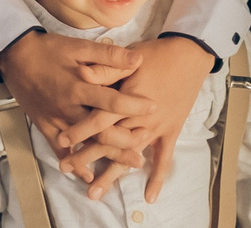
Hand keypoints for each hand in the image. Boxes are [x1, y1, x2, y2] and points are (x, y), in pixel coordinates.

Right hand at [0, 30, 151, 179]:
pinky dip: (75, 164)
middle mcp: (69, 108)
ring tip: (129, 163)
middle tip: (145, 144)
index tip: (153, 108)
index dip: (134, 106)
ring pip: (85, 143)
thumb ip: (108, 55)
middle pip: (101, 130)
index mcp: (79, 87)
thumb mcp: (78, 46)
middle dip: (125, 140)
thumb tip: (137, 59)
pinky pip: (60, 150)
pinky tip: (88, 175)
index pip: (112, 101)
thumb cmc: (49, 49)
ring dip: (108, 155)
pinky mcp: (46, 126)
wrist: (15, 57)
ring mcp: (57, 120)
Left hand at [78, 36, 212, 202]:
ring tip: (94, 193)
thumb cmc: (155, 54)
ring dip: (111, 175)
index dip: (79, 130)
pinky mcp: (170, 131)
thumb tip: (82, 73)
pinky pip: (164, 159)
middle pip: (109, 142)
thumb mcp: (128, 58)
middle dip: (86, 156)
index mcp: (127, 98)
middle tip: (65, 168)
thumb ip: (106, 69)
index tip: (61, 141)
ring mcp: (156, 127)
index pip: (99, 119)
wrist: (189, 55)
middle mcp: (140, 118)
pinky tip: (149, 197)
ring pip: (130, 156)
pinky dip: (157, 178)